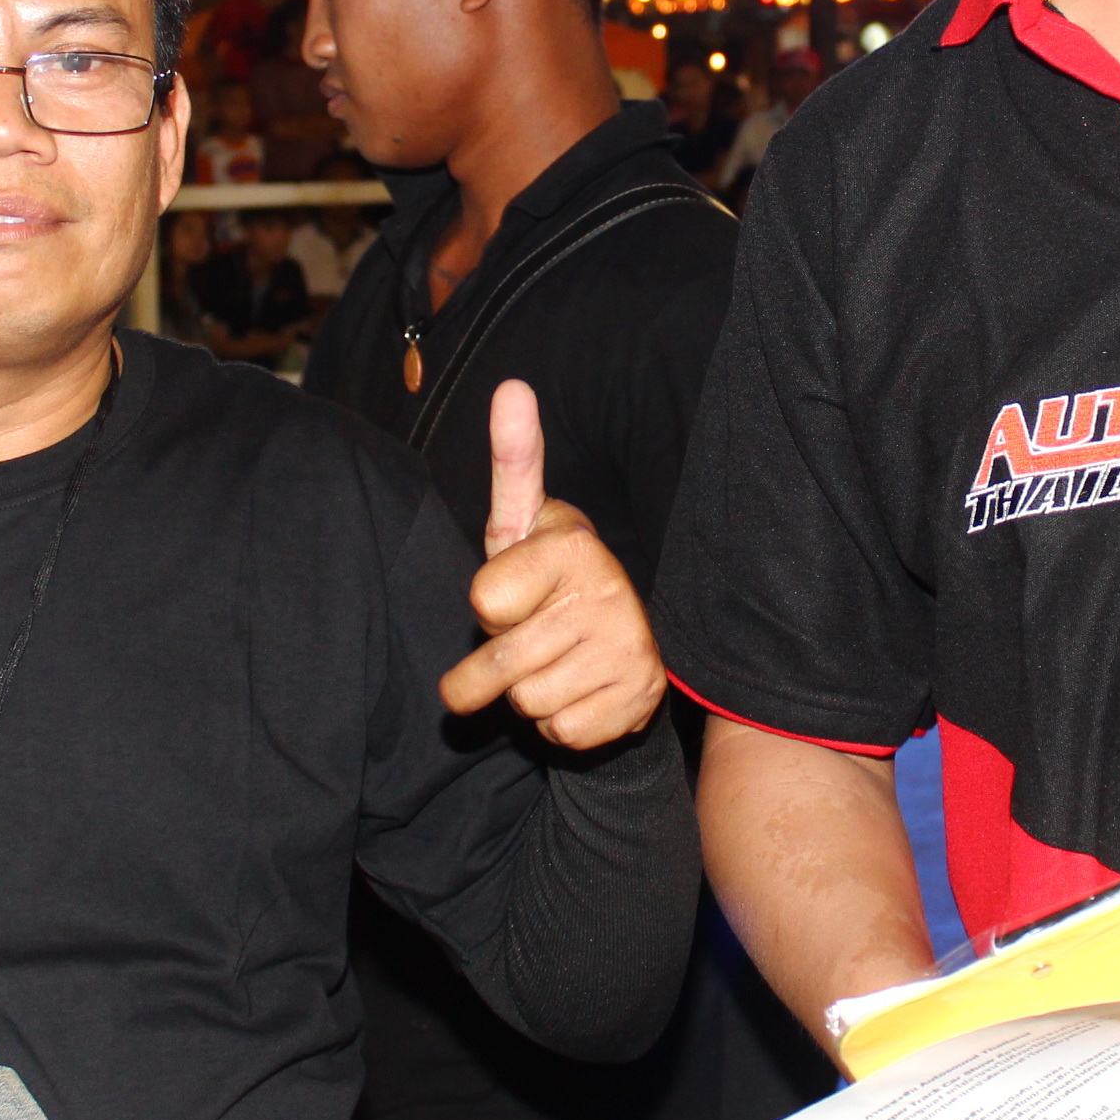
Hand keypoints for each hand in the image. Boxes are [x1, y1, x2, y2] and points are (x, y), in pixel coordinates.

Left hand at [436, 380, 667, 749]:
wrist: (620, 645)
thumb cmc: (552, 578)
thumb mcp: (525, 522)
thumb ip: (514, 461)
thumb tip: (511, 385)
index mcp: (576, 547)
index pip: (483, 601)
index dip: (490, 605)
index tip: (520, 590)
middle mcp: (610, 597)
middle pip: (501, 666)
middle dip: (491, 670)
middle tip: (522, 641)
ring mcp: (629, 655)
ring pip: (528, 704)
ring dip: (528, 694)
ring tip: (554, 662)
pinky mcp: (636, 706)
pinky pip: (559, 734)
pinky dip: (558, 722)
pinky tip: (579, 690)